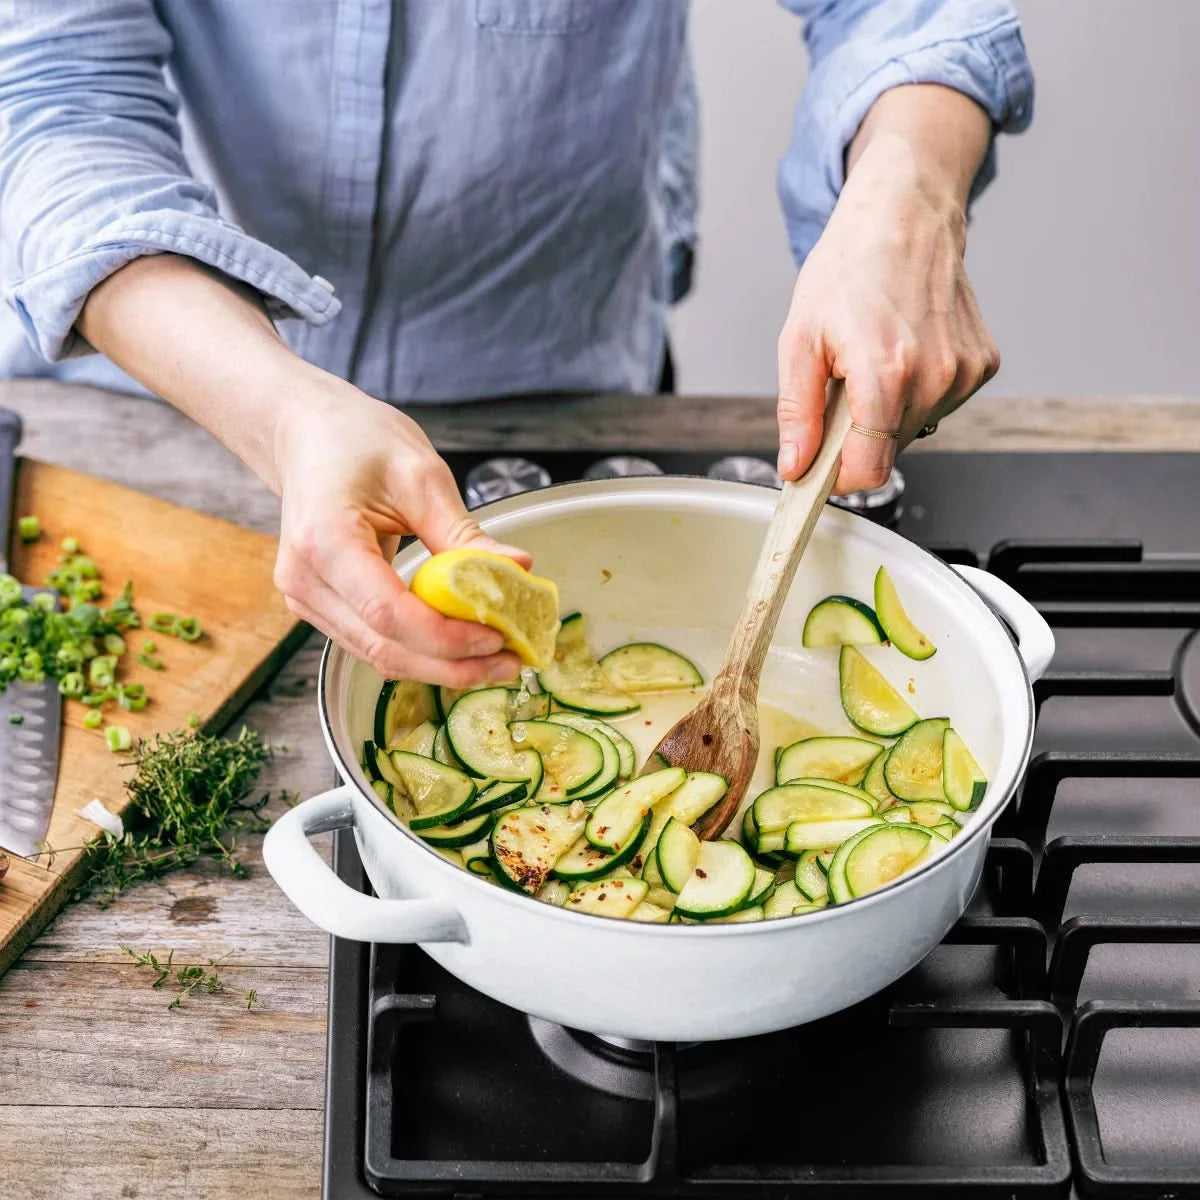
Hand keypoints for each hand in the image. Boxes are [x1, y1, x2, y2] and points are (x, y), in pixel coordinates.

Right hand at [271, 377, 529, 686]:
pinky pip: (374, 642)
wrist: (307, 435)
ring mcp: (307, 599)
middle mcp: (306, 580)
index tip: (498, 638)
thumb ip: (464, 534)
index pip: (387, 612)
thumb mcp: (420, 475)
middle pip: (384, 646)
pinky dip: (421, 651)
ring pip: (380, 655)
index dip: (445, 637)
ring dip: (441, 665)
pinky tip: (463, 646)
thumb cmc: (357, 441)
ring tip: (498, 658)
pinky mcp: (321, 607)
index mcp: (325, 539)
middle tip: (511, 662)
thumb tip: (520, 569)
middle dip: (453, 664)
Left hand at [775, 131, 998, 492]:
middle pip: (887, 451)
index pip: (869, 472)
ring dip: (888, 411)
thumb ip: (798, 413)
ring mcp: (964, 373)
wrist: (904, 215)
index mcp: (886, 375)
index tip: (821, 466)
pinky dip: (917, 390)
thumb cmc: (849, 268)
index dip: (838, 477)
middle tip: (845, 383)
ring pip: (914, 430)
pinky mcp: (982, 365)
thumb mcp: (799, 340)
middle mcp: (935, 378)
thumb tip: (796, 466)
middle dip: (858, 433)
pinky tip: (907, 348)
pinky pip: (940, 404)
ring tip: (876, 357)